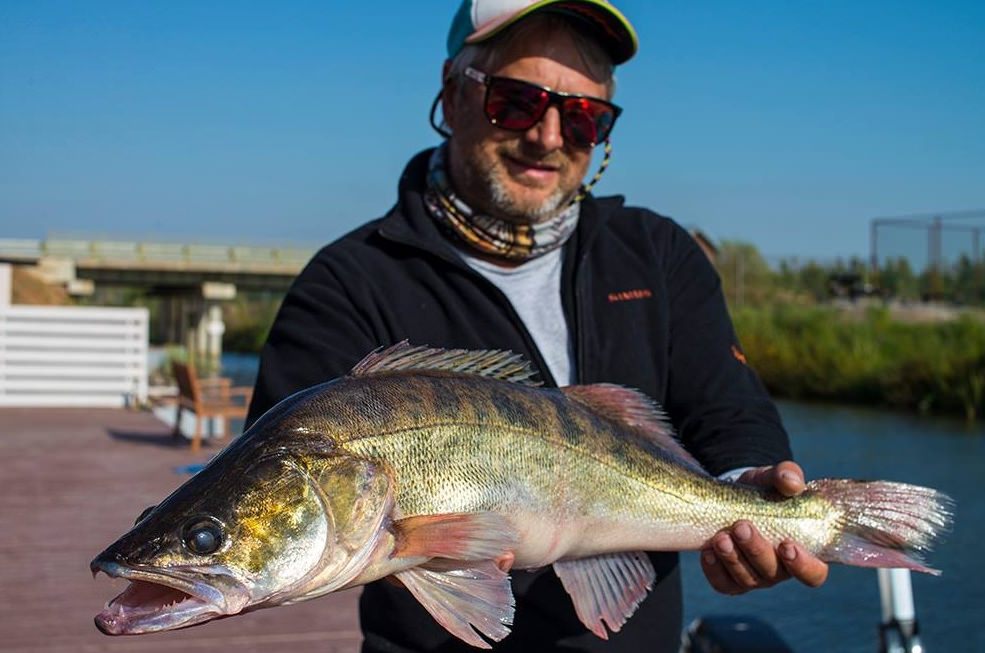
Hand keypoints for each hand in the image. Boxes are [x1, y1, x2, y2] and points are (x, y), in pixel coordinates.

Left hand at [700, 461, 828, 594]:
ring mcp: (755, 577)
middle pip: (773, 574)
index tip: (786, 544)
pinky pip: (723, 584)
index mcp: (803, 552)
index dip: (803, 565)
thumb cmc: (764, 491)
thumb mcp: (774, 478)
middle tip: (741, 527)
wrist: (733, 498)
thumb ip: (787, 475)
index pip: (813, 573)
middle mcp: (780, 571)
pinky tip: (707, 552)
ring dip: (732, 558)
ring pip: (747, 579)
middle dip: (756, 551)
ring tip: (720, 536)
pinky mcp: (730, 579)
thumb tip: (791, 482)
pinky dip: (714, 570)